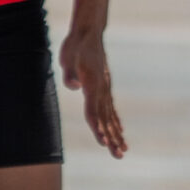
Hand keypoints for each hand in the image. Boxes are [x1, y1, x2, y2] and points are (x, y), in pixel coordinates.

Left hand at [59, 23, 126, 157]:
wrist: (88, 33)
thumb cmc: (75, 46)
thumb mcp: (67, 58)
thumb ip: (69, 73)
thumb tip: (73, 85)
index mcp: (93, 85)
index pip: (94, 111)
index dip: (98, 128)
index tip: (103, 142)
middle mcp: (102, 90)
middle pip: (106, 119)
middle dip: (112, 139)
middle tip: (118, 156)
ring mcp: (105, 89)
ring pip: (111, 117)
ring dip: (117, 134)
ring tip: (123, 150)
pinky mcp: (104, 88)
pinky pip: (110, 109)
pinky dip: (115, 121)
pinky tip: (120, 131)